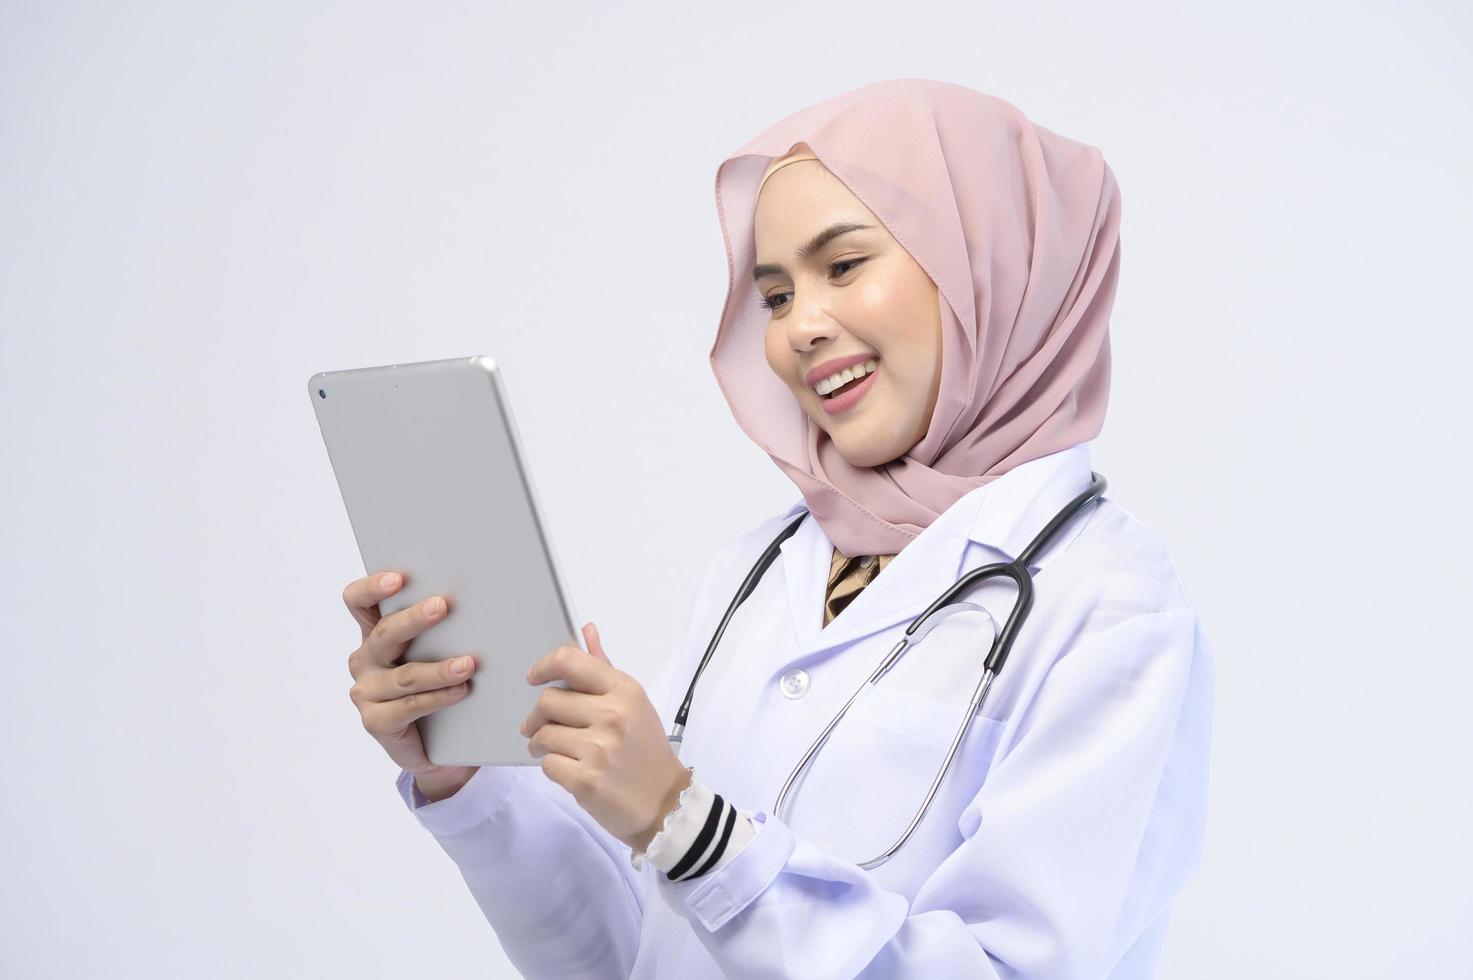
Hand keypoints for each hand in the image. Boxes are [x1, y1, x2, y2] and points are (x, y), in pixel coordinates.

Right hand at [343, 570, 478, 802]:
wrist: (439, 746)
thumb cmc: (439, 687)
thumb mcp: (437, 651)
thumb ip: (442, 628)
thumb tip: (479, 598)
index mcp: (374, 634)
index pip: (358, 602)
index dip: (372, 587)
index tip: (398, 578)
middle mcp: (365, 660)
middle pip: (384, 634)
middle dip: (415, 618)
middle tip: (443, 606)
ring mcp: (366, 692)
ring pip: (405, 675)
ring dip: (439, 668)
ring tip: (468, 664)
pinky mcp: (376, 721)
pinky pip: (410, 706)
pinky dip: (439, 697)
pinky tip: (461, 691)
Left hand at [522, 622, 690, 851]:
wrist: (666, 804)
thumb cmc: (647, 752)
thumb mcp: (634, 704)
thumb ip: (604, 668)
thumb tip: (586, 630)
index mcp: (624, 691)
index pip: (569, 661)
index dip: (543, 666)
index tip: (534, 678)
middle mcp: (613, 715)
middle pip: (547, 701)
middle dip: (538, 716)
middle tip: (540, 727)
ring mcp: (599, 748)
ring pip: (543, 734)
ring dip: (541, 744)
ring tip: (555, 750)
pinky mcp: (586, 779)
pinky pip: (547, 764)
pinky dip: (552, 768)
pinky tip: (569, 769)